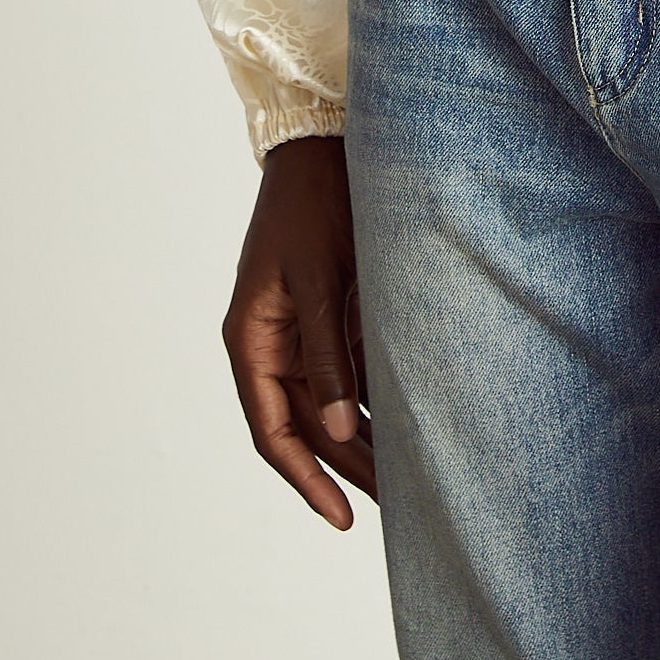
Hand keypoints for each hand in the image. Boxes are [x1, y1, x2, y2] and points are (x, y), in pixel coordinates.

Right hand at [222, 133, 377, 528]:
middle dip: (347, 466)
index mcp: (251, 340)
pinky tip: (407, 420)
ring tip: (406, 477)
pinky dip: (373, 398)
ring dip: (363, 437)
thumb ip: (329, 352)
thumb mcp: (319, 277)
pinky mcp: (330, 313)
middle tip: (395, 506)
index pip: (274, 431)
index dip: (306, 479)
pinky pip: (349, 370)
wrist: (324, 143)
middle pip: (308, 424)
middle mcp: (272, 344)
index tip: (341, 517)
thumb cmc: (313, 203)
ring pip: (331, 402)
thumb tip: (340, 426)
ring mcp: (301, 330)